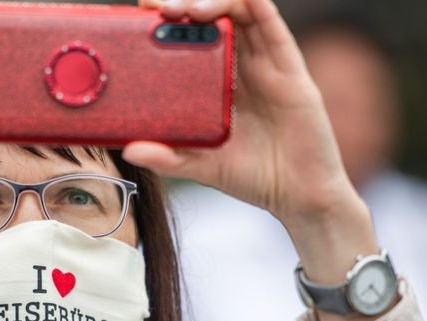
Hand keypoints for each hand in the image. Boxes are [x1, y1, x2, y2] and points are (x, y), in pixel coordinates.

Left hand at [125, 0, 379, 292]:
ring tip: (187, 10)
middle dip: (185, 3)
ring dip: (213, 1)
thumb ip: (168, 158)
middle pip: (214, 17)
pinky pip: (272, 24)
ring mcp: (266, 63)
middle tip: (157, 6)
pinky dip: (252, 4)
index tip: (140, 14)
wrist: (298, 196)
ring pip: (241, 12)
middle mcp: (242, 66)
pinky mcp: (290, 67)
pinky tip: (235, 0)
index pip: (192, 38)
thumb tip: (128, 150)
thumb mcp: (200, 167)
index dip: (168, 22)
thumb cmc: (252, 177)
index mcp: (219, 83)